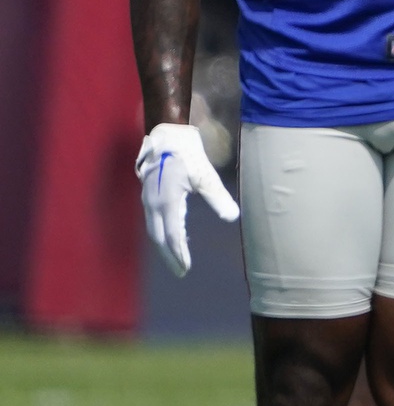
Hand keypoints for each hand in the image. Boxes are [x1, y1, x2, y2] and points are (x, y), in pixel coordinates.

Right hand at [134, 123, 239, 277]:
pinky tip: (172, 235)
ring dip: (164, 245)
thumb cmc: (187, 153)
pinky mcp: (148, 193)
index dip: (179, 253)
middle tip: (180, 271)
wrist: (166, 134)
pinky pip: (153, 219)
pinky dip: (161, 232)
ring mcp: (148, 198)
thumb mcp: (205, 175)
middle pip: (158, 237)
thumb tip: (232, 217)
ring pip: (154, 229)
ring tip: (177, 258)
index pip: (172, 235)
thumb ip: (218, 197)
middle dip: (169, 255)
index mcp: (166, 202)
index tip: (186, 268)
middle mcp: (153, 203)